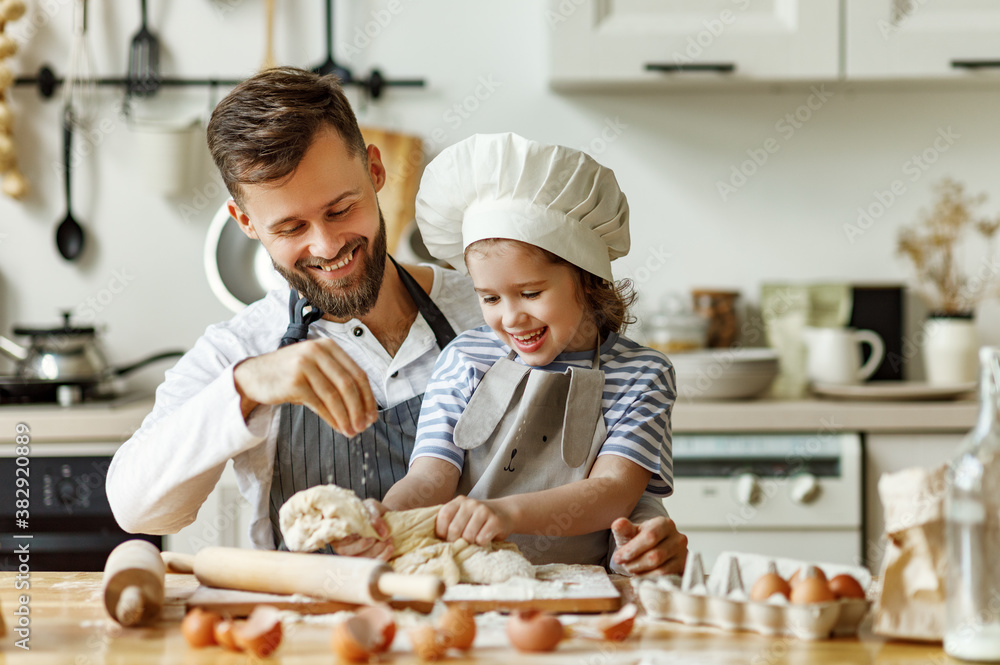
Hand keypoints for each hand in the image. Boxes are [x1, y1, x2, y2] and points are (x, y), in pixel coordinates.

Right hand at [234, 338, 376, 435]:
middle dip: (360, 409)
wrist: (253, 376)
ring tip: (352, 431)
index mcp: (329, 346)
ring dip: (347, 416)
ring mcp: (305, 364)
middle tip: (364, 426)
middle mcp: (318, 351)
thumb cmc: (288, 374)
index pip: (358, 373)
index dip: (368, 397)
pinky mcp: (294, 381)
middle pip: (349, 384)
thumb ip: (337, 379)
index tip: (373, 415)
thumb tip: (364, 408)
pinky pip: (320, 404)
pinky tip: (338, 427)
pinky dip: (332, 418)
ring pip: (335, 395)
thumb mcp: (315, 368)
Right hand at [328, 499, 393, 560]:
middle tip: (379, 538)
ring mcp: (353, 554)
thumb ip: (374, 517)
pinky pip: (372, 562)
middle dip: (364, 547)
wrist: (382, 515)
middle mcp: (342, 545)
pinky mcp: (366, 559)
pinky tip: (390, 547)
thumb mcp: (371, 507)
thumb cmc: (371, 511)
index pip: (338, 540)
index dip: (352, 540)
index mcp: (338, 530)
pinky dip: (383, 556)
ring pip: (360, 559)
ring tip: (388, 540)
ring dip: (376, 551)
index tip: (368, 536)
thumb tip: (383, 533)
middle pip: (347, 553)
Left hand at [435, 496, 513, 546]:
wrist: (505, 512)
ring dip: (470, 543)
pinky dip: (481, 543)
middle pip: (454, 530)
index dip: (442, 532)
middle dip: (455, 541)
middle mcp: (471, 504)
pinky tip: (485, 538)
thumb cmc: (477, 519)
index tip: (446, 538)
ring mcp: (484, 511)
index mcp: (459, 501)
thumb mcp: (462, 514)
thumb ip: (449, 521)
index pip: (443, 516)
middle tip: (461, 542)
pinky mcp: (495, 521)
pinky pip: (481, 539)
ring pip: (468, 536)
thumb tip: (430, 539)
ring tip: (474, 539)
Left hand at [610, 516, 687, 575]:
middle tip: (625, 565)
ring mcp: (683, 554)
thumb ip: (624, 529)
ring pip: (660, 569)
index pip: (650, 536)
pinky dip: (650, 578)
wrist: (656, 550)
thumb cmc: (641, 541)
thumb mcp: (631, 533)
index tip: (618, 558)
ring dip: (641, 572)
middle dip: (635, 563)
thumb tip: (617, 524)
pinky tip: (641, 575)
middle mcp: (678, 538)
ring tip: (632, 569)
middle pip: (654, 556)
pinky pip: (665, 578)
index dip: (632, 549)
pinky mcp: (683, 568)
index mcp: (665, 524)